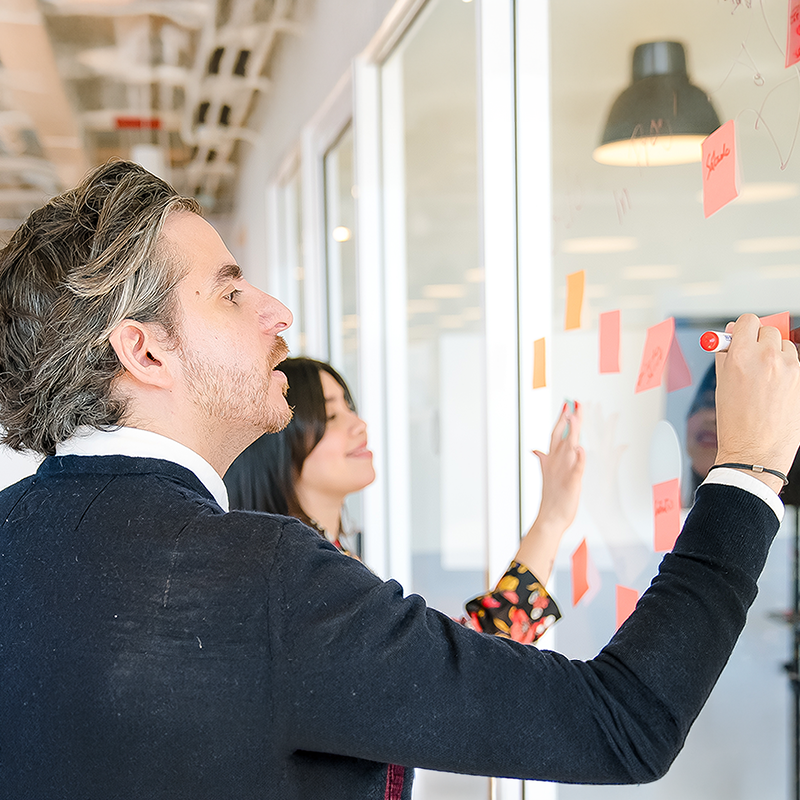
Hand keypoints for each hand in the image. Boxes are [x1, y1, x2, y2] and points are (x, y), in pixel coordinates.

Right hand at [514, 402, 585, 581]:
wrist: (551, 517)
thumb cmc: (553, 497)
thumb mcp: (548, 474)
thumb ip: (543, 460)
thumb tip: (535, 450)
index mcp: (553, 459)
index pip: (557, 434)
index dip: (562, 419)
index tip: (567, 405)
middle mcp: (557, 462)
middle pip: (562, 436)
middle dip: (568, 419)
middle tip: (573, 404)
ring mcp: (563, 471)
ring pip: (568, 447)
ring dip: (571, 432)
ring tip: (574, 418)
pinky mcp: (571, 483)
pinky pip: (576, 469)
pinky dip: (578, 459)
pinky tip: (580, 449)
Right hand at [715, 314, 799, 491]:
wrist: (755, 450)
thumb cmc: (736, 422)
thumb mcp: (722, 384)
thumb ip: (726, 355)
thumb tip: (731, 335)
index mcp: (741, 355)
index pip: (748, 321)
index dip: (743, 329)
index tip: (743, 337)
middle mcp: (767, 357)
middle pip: (769, 330)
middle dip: (760, 341)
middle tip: (753, 358)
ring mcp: (789, 368)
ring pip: (786, 345)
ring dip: (777, 354)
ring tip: (766, 378)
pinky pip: (796, 362)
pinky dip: (788, 369)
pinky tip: (777, 388)